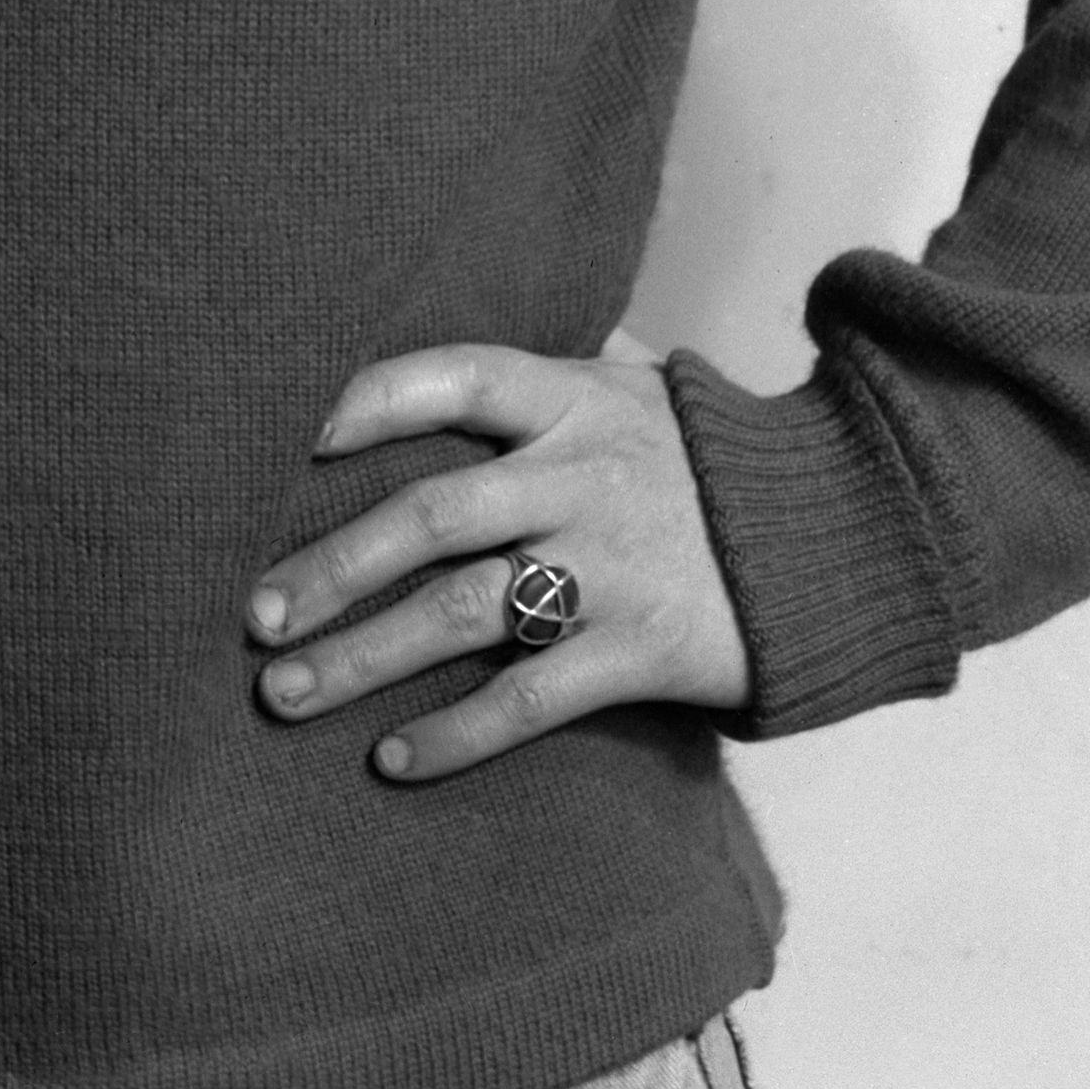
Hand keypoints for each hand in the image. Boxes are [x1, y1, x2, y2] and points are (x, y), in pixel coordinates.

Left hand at [245, 339, 749, 780]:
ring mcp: (610, 565)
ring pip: (463, 613)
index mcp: (570, 397)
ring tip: (283, 694)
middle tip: (251, 614)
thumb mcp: (631, 387)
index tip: (276, 440)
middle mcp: (581, 475)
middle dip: (332, 565)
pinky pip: (530, 698)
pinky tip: (391, 758)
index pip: (447, 377)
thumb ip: (540, 377)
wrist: (838, 534)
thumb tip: (445, 329)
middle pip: (432, 514)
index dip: (360, 402)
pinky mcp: (641, 650)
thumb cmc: (703, 457)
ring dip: (363, 655)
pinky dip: (456, 733)